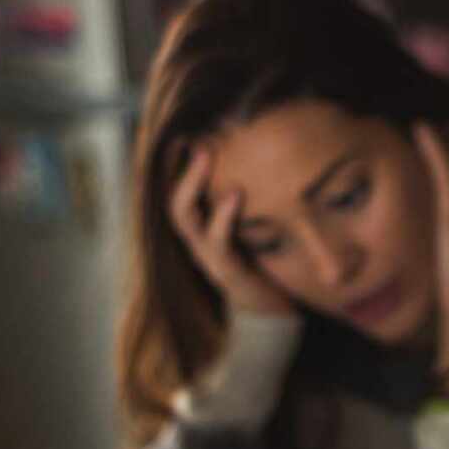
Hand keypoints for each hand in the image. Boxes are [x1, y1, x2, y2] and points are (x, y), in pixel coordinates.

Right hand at [167, 144, 295, 318]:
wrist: (275, 317)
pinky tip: (235, 193)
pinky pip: (219, 242)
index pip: (178, 194)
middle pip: (173, 201)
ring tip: (205, 154)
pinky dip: (224, 216)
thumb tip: (257, 157)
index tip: (186, 131)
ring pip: (185, 218)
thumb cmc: (265, 266)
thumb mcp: (252, 229)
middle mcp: (197, 243)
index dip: (176, 165)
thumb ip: (246, 201)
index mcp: (201, 232)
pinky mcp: (230, 273)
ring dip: (193, 184)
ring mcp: (210, 259)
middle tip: (193, 137)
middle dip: (180, 168)